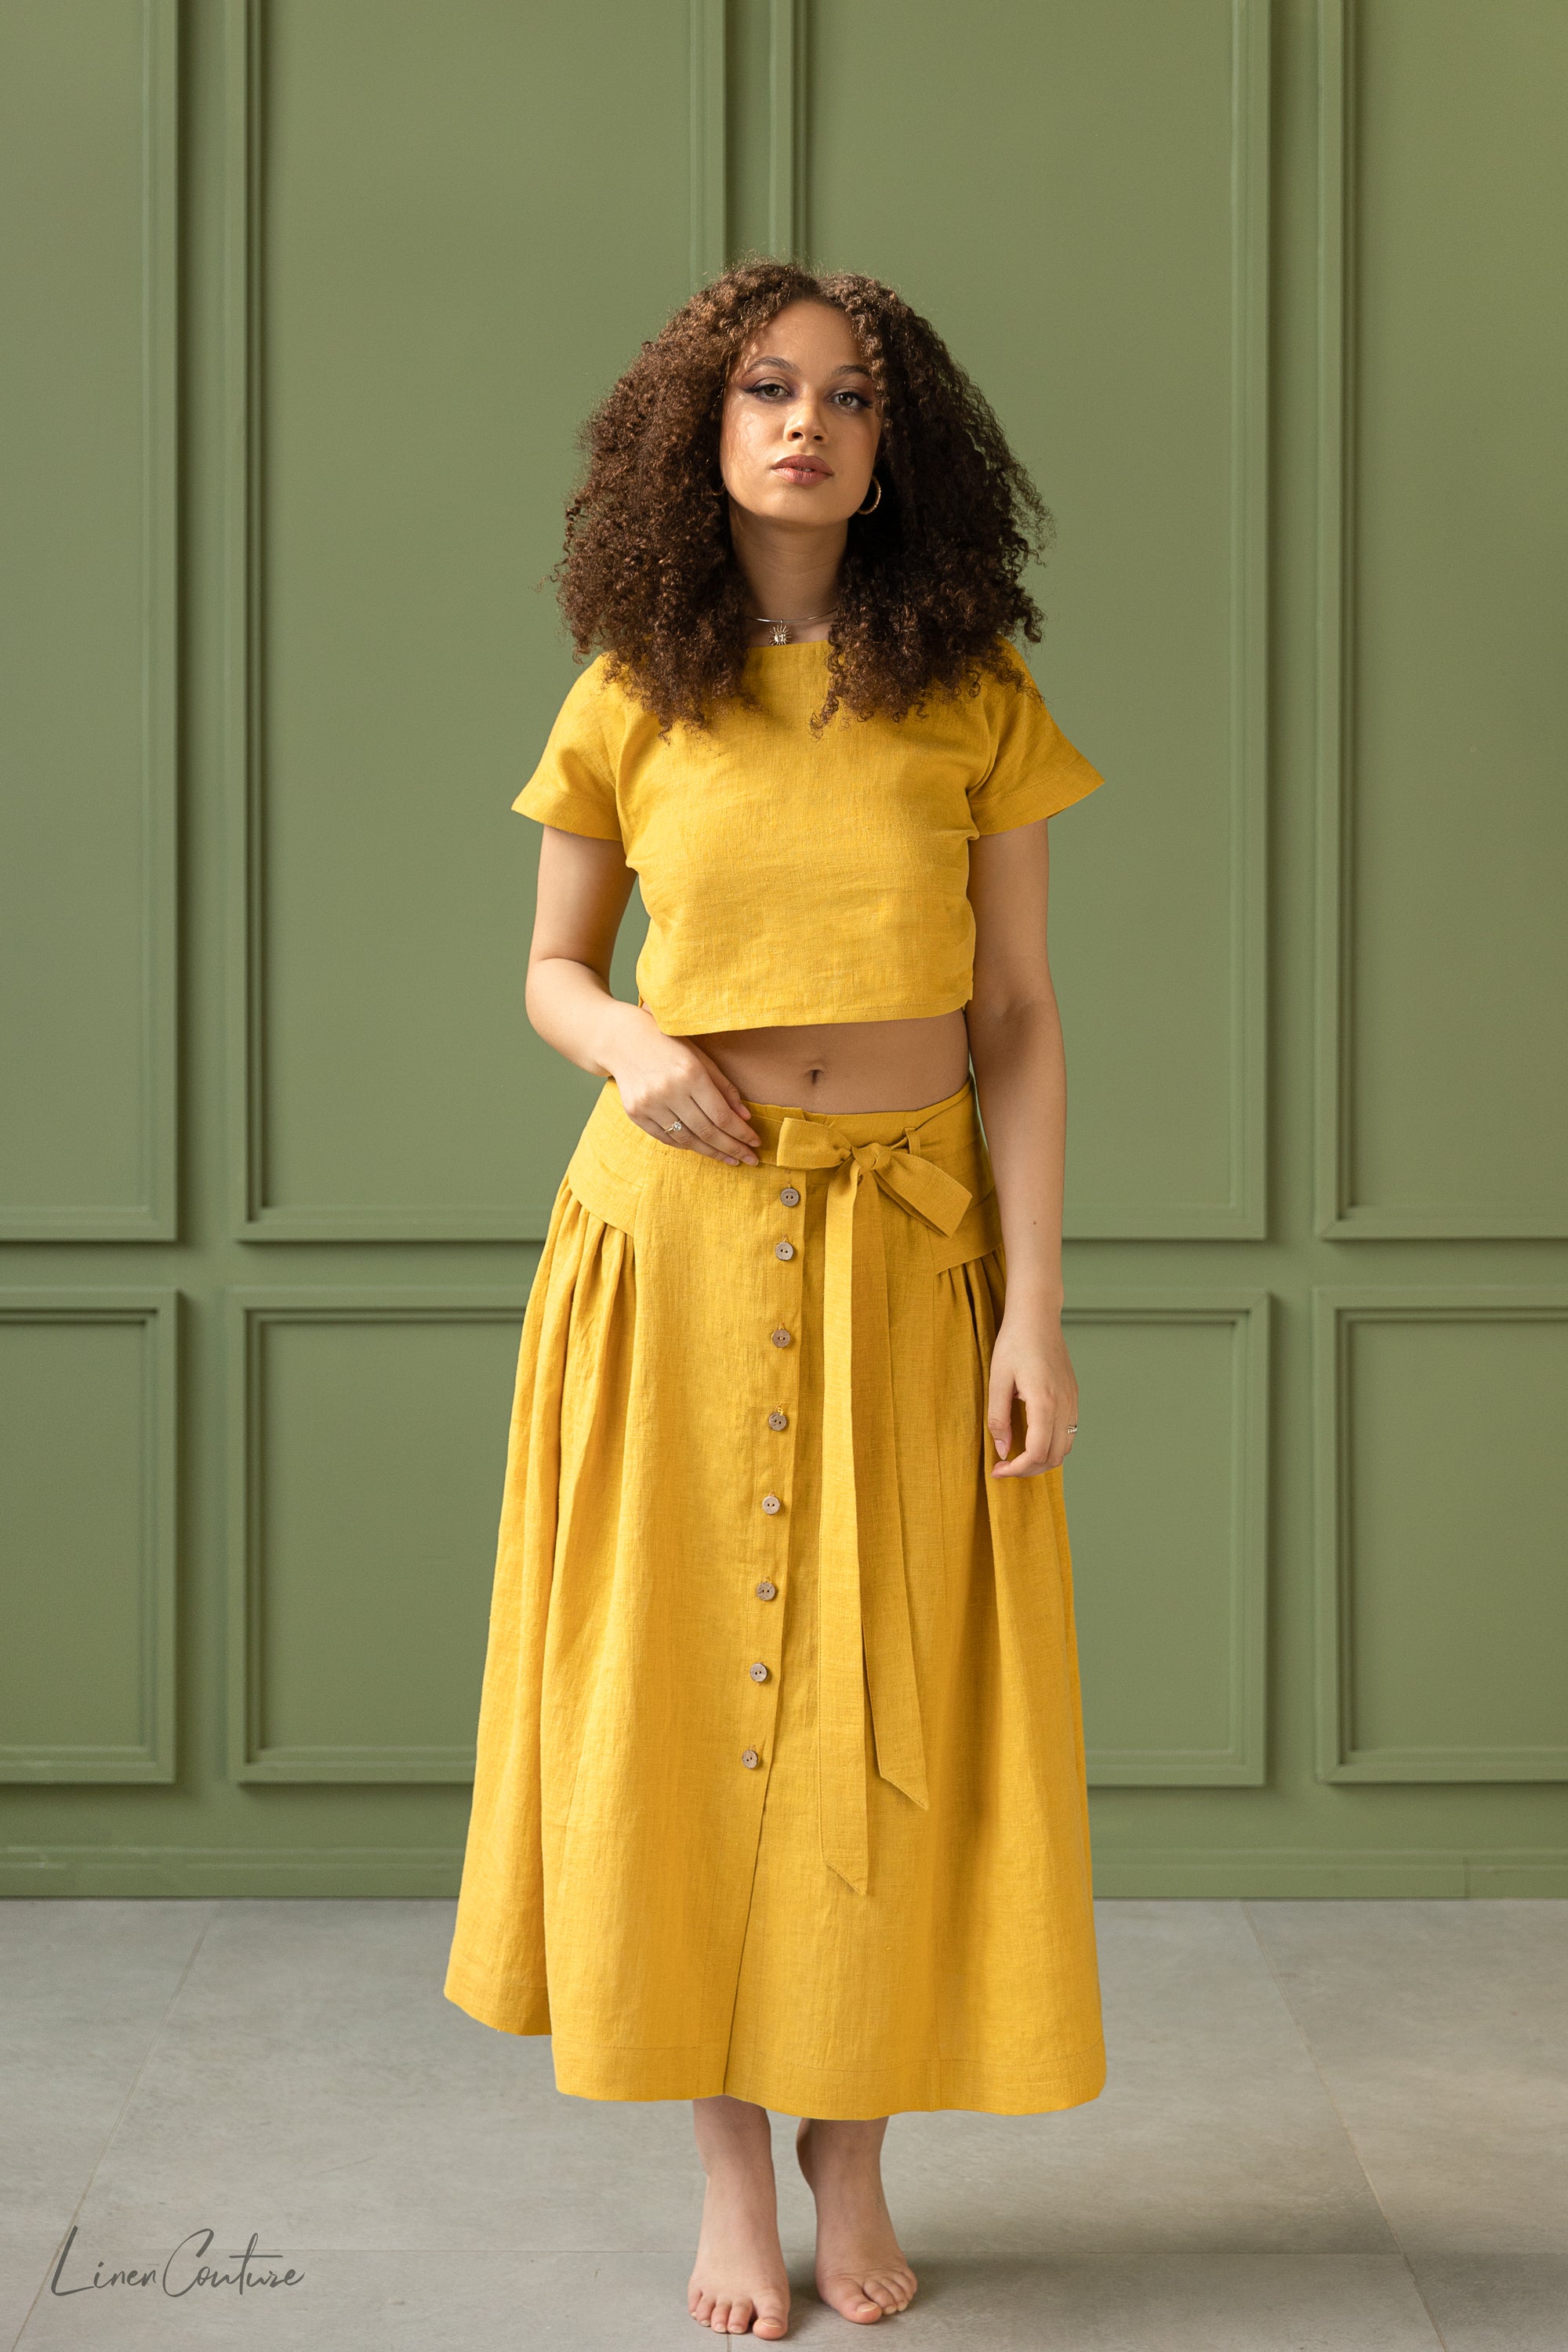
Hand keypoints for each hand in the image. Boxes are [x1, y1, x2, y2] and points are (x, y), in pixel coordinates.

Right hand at [607, 1010, 760, 1164]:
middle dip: (732, 1149)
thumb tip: (744, 1118)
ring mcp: (649, 1105)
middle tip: (750, 1159)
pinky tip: (703, 1148)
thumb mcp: (701, 1059)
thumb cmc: (670, 1046)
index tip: (755, 1143)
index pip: (722, 1115)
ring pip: (687, 1140)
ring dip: (712, 1152)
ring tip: (730, 1159)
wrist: (624, 1041)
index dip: (741, 1133)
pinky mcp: (636, 1114)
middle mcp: (669, 1092)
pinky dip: (687, 1146)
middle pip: (707, 1131)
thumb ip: (724, 1088)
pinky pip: (666, 1138)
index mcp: (690, 1074)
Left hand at [987, 1306, 1077, 1475]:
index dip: (1017, 1469)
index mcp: (1045, 1402)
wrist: (1037, 1317)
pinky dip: (1052, 1445)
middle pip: (1054, 1457)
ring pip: (1065, 1448)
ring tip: (1018, 1457)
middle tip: (1005, 1468)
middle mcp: (1064, 1405)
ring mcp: (1073, 1401)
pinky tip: (1032, 1439)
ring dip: (1043, 1460)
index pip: (1037, 1453)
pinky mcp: (1073, 1396)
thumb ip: (998, 1418)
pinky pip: (1069, 1433)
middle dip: (1029, 1470)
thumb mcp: (998, 1380)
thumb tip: (1002, 1449)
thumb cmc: (1015, 1343)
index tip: (997, 1469)